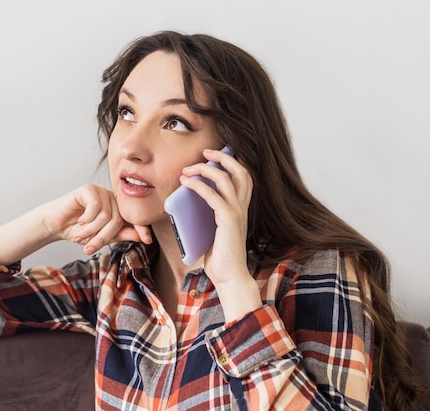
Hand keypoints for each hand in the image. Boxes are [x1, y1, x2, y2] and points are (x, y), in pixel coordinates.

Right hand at [42, 184, 151, 254]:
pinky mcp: (89, 189)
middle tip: (90, 247)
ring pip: (106, 215)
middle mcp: (111, 198)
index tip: (147, 240)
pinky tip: (80, 221)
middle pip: (118, 219)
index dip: (141, 228)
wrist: (55, 225)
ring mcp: (100, 192)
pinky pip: (96, 206)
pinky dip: (88, 218)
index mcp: (117, 209)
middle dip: (103, 237)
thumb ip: (120, 235)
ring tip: (81, 236)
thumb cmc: (78, 231)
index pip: (133, 217)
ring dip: (92, 230)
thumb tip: (140, 236)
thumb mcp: (101, 237)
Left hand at [179, 149, 261, 320]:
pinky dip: (198, 185)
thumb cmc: (220, 258)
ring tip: (188, 168)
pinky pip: (212, 195)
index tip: (214, 155)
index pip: (244, 177)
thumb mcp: (212, 232)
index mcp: (241, 209)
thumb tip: (185, 207)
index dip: (232, 162)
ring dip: (205, 168)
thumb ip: (206, 217)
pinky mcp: (228, 220)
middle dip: (224, 156)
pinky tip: (185, 182)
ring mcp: (236, 213)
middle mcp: (242, 208)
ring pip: (226, 178)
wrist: (229, 278)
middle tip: (206, 151)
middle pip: (241, 171)